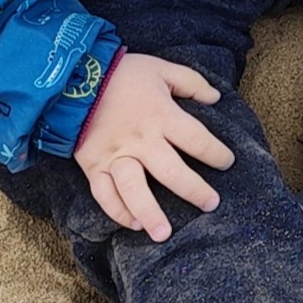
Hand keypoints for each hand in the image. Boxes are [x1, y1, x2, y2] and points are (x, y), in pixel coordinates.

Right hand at [74, 53, 234, 241]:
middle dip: (194, 190)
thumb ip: (192, 83)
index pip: (197, 139)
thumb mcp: (162, 69)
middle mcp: (140, 140)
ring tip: (164, 234)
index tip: (228, 163)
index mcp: (161, 115)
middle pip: (171, 172)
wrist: (74, 76)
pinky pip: (104, 194)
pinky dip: (117, 211)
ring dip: (150, 213)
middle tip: (211, 205)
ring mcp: (115, 156)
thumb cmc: (122, 73)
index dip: (216, 153)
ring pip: (134, 190)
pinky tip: (134, 223)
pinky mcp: (93, 165)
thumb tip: (216, 98)